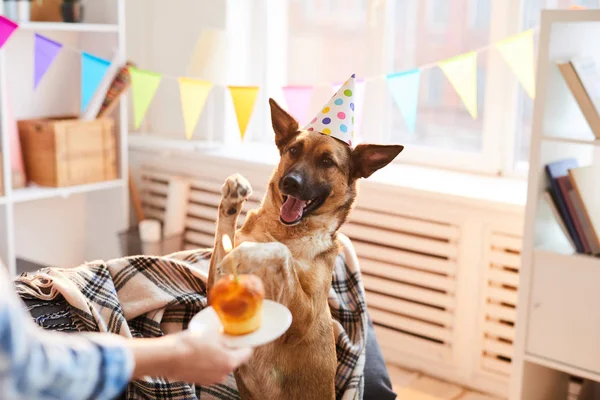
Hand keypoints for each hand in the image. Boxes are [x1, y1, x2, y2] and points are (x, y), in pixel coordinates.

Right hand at [127, 326, 251, 384]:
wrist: (165, 357)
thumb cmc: (188, 344)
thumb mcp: (211, 333)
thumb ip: (224, 335)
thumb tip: (229, 333)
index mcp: (230, 362)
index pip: (247, 352)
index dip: (245, 342)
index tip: (243, 335)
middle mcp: (223, 374)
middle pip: (233, 358)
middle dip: (230, 348)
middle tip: (223, 336)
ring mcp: (211, 379)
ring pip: (221, 364)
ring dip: (218, 355)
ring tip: (208, 343)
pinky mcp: (200, 380)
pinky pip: (209, 369)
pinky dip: (207, 361)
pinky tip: (199, 351)